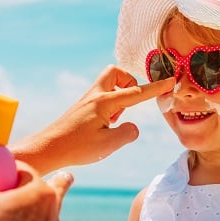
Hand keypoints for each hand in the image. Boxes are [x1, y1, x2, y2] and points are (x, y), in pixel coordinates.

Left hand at [10, 65, 174, 174]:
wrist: (48, 148)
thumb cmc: (76, 147)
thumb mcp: (108, 145)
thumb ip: (128, 133)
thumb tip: (133, 126)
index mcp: (104, 102)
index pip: (136, 92)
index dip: (156, 88)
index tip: (171, 80)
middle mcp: (95, 96)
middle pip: (116, 72)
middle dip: (129, 82)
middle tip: (129, 104)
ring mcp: (87, 100)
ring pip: (108, 84)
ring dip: (119, 96)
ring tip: (114, 121)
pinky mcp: (82, 107)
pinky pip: (101, 96)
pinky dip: (110, 105)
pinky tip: (104, 125)